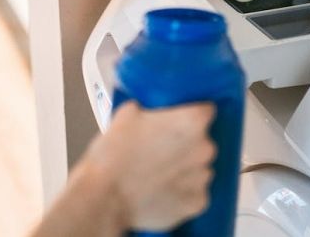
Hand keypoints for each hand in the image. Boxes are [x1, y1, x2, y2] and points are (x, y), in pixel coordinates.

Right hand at [31, 102, 216, 236]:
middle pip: (203, 142)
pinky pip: (195, 193)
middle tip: (161, 150)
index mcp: (192, 122)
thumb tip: (147, 108)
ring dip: (184, 169)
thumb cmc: (113, 157)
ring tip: (158, 173)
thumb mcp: (126, 115)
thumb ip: (147, 107)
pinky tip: (162, 190)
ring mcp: (202, 177)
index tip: (179, 121)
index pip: (206, 111)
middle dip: (186, 145)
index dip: (191, 115)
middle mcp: (204, 148)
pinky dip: (182, 192)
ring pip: (199, 168)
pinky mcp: (197, 202)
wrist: (103, 197)